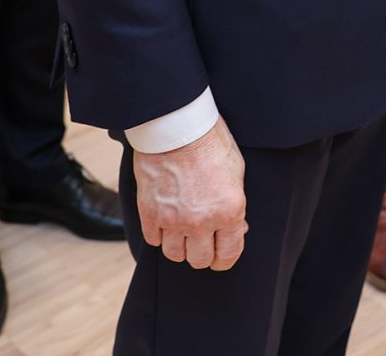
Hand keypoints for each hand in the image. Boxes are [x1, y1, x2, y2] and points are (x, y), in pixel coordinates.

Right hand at [132, 117, 247, 270]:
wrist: (176, 125)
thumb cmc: (210, 142)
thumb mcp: (236, 172)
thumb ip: (235, 205)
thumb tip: (236, 228)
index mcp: (228, 212)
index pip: (228, 255)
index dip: (224, 259)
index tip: (220, 257)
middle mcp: (201, 222)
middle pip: (199, 260)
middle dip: (202, 253)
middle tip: (201, 243)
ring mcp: (173, 220)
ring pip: (175, 255)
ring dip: (180, 246)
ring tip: (182, 232)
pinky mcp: (149, 213)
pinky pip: (154, 240)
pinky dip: (160, 234)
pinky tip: (165, 221)